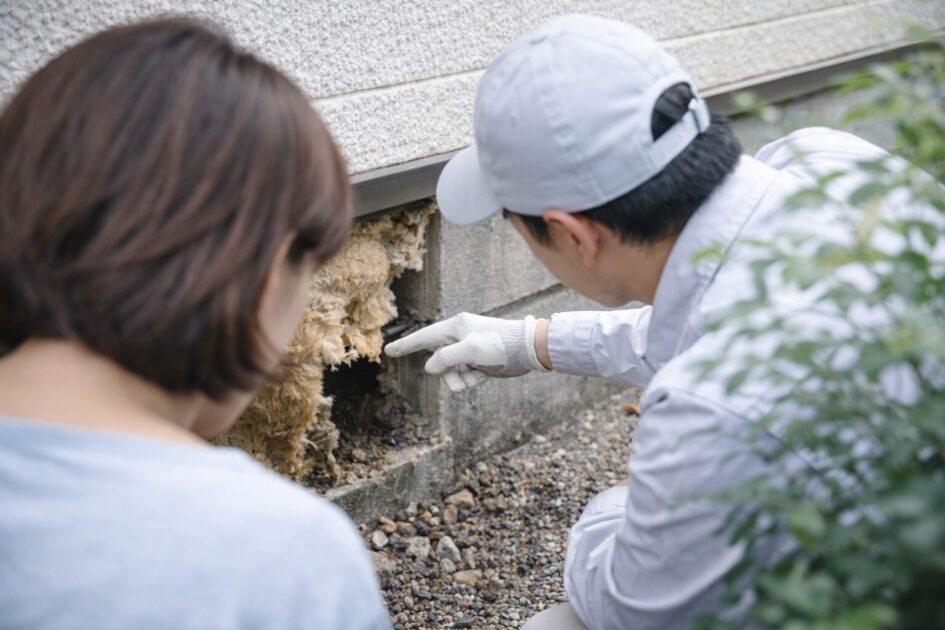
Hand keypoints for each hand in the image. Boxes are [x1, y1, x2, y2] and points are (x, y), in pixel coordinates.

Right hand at [384, 313, 549, 391]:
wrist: (528, 350)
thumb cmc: (500, 345)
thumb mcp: (469, 350)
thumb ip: (445, 358)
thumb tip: (430, 368)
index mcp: (455, 327)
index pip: (424, 337)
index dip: (405, 345)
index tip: (388, 351)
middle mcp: (460, 336)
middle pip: (438, 362)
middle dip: (448, 376)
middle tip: (462, 383)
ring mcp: (469, 350)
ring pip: (451, 372)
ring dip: (461, 381)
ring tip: (477, 379)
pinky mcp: (479, 361)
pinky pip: (465, 376)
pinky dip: (471, 380)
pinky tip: (484, 376)